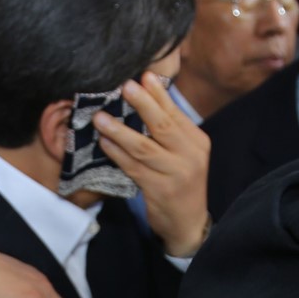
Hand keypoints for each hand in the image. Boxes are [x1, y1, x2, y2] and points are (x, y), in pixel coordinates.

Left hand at [94, 71, 210, 256]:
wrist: (188, 222)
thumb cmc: (181, 183)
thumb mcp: (184, 155)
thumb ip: (170, 132)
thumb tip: (146, 100)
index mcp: (197, 142)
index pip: (175, 114)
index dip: (159, 95)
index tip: (144, 75)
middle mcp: (190, 155)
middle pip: (163, 125)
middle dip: (142, 104)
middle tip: (124, 86)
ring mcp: (175, 173)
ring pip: (144, 147)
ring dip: (120, 131)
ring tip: (101, 118)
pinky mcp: (159, 190)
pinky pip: (133, 167)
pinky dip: (117, 154)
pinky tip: (104, 143)